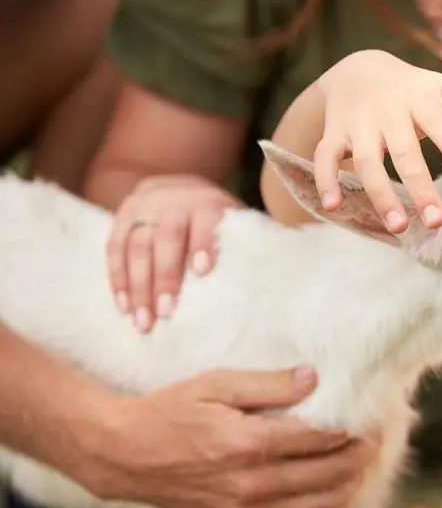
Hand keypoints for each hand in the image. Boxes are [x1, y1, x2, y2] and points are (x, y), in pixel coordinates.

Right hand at [84, 366, 379, 507]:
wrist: (126, 455)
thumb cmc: (171, 412)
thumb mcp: (218, 384)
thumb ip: (269, 384)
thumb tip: (313, 378)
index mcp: (247, 444)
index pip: (321, 440)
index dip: (353, 431)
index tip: (368, 421)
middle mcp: (250, 484)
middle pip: (329, 476)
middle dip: (359, 458)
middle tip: (369, 441)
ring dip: (346, 488)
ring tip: (353, 467)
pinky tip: (324, 496)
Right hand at [107, 175, 241, 333]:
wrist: (179, 186)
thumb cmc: (217, 219)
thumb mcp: (233, 223)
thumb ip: (242, 245)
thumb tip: (261, 285)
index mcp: (207, 201)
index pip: (204, 220)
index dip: (202, 243)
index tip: (202, 271)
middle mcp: (173, 200)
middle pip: (165, 238)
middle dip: (165, 277)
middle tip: (167, 313)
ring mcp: (144, 205)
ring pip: (136, 245)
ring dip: (138, 287)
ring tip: (143, 321)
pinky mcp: (122, 215)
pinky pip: (114, 248)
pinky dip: (118, 279)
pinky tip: (124, 307)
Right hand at [313, 49, 441, 232]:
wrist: (356, 69)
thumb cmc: (411, 88)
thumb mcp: (440, 88)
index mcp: (419, 100)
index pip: (437, 120)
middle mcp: (388, 113)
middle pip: (404, 152)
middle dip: (419, 187)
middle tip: (437, 221)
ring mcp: (359, 125)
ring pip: (367, 161)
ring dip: (380, 194)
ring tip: (399, 228)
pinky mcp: (334, 134)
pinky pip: (326, 157)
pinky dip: (326, 180)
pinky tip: (333, 207)